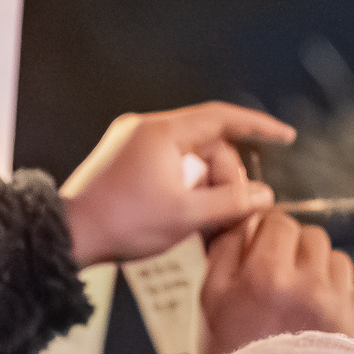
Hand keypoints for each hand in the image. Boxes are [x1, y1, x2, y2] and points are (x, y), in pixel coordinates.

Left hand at [61, 103, 294, 266]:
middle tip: (232, 209)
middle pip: (209, 144)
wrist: (69, 236)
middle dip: (227, 176)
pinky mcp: (126, 162)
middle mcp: (146, 130)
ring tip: (207, 219)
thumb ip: (233, 203)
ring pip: (192, 159)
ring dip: (208, 187)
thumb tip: (264, 196)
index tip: (285, 137)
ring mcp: (134, 145)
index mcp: (162, 132)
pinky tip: (191, 213)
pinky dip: (189, 187)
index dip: (258, 127)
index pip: (222, 117)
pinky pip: (172, 167)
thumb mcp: (187, 216)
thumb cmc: (121, 222)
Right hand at [194, 210, 353, 353]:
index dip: (267, 229)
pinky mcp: (353, 320)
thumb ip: (227, 250)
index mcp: (267, 276)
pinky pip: (348, 286)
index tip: (260, 243)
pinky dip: (333, 291)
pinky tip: (311, 311)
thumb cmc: (229, 353)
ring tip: (295, 291)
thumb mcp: (210, 298)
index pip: (279, 222)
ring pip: (334, 257)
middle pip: (311, 235)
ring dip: (317, 265)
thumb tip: (247, 220)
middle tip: (275, 269)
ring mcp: (336, 304)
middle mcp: (308, 286)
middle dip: (293, 245)